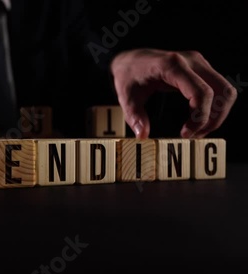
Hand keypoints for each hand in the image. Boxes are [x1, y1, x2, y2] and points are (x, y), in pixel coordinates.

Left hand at [110, 48, 236, 138]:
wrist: (129, 58)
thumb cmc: (128, 75)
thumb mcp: (126, 97)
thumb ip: (134, 116)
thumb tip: (142, 135)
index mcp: (172, 65)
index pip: (201, 92)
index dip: (199, 117)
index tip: (186, 134)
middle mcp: (191, 61)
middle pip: (221, 91)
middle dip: (213, 118)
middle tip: (194, 136)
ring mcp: (198, 63)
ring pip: (225, 91)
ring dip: (217, 114)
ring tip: (196, 131)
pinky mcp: (201, 69)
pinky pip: (219, 89)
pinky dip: (214, 107)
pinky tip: (198, 120)